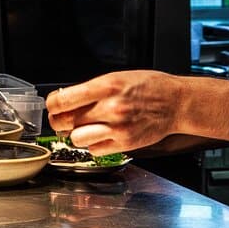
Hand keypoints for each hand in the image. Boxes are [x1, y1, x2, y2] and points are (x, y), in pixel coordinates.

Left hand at [46, 70, 183, 154]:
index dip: (52, 105)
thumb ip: (91, 90)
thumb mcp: (116, 78)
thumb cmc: (148, 87)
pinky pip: (94, 149)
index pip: (62, 101)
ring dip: (76, 134)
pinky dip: (93, 144)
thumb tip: (64, 101)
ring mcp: (118, 128)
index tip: (53, 105)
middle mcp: (110, 108)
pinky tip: (101, 134)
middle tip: (62, 118)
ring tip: (85, 126)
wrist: (176, 103)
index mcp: (106, 86)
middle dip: (59, 121)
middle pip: (65, 121)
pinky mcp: (124, 144)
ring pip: (76, 139)